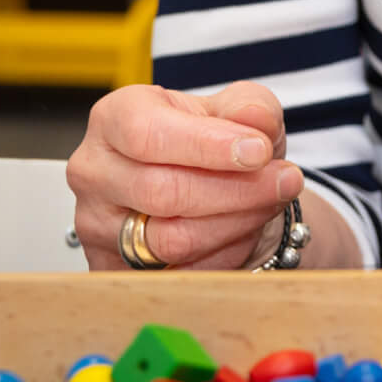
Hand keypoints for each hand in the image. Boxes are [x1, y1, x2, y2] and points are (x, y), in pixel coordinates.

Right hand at [65, 82, 302, 271]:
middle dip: (237, 189)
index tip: (260, 151)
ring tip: (270, 202)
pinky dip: (224, 256)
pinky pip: (177, 274)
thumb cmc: (217, 142)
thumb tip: (255, 119)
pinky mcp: (112, 268)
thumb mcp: (240, 109)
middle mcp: (95, 171)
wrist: (211, 188)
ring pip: (170, 239)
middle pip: (161, 191)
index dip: (208, 146)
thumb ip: (251, 107)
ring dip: (236, 223)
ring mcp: (97, 225)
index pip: (148, 135)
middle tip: (286, 181)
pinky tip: (244, 231)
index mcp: (116, 118)